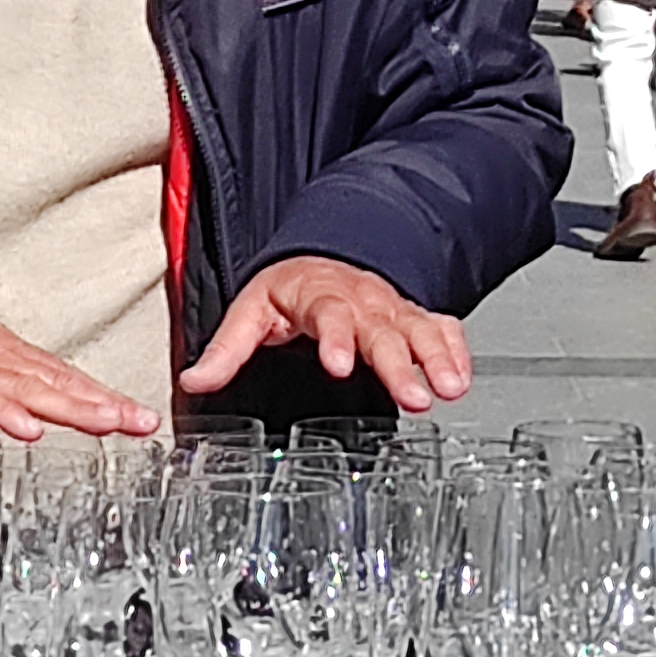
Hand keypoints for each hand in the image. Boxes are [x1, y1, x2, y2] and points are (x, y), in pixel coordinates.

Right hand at [0, 251, 154, 441]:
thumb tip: (22, 408)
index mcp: (0, 352)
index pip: (62, 377)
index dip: (102, 397)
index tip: (140, 416)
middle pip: (56, 382)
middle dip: (103, 404)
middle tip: (143, 422)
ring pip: (27, 389)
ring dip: (71, 407)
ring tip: (108, 423)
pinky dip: (4, 413)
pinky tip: (28, 428)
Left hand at [177, 256, 474, 413]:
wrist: (323, 260)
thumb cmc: (289, 290)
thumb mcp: (249, 312)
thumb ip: (225, 350)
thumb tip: (194, 380)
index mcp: (319, 296)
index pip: (329, 316)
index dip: (336, 340)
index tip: (339, 366)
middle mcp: (361, 301)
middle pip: (382, 331)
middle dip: (399, 364)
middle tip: (412, 397)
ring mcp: (391, 309)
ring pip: (418, 330)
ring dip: (436, 360)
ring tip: (449, 390)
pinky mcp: (412, 318)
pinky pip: (440, 329)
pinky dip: (455, 351)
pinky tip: (461, 378)